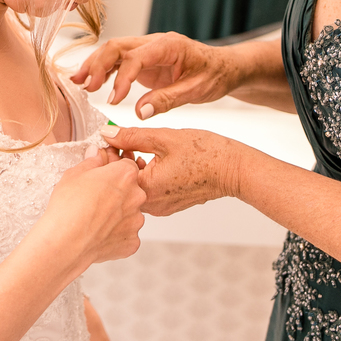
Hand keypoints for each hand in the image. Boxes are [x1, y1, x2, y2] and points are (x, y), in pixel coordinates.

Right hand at [44, 147, 144, 265]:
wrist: (65, 241)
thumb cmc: (68, 206)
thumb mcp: (74, 174)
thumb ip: (91, 161)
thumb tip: (96, 154)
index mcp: (125, 175)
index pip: (127, 167)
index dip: (113, 172)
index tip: (102, 178)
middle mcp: (137, 196)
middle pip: (131, 191)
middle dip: (117, 194)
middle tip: (95, 200)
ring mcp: (136, 221)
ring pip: (129, 214)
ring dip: (117, 215)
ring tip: (94, 220)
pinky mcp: (132, 241)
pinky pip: (126, 235)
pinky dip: (115, 235)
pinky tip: (98, 234)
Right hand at [72, 33, 239, 119]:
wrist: (225, 67)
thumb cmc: (215, 75)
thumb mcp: (197, 91)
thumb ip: (167, 100)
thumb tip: (139, 112)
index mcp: (170, 46)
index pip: (136, 57)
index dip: (121, 78)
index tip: (113, 100)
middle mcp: (155, 42)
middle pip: (117, 46)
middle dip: (98, 65)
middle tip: (85, 87)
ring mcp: (148, 49)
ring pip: (114, 51)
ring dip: (95, 65)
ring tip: (78, 82)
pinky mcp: (145, 59)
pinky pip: (120, 60)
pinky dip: (104, 70)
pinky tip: (90, 82)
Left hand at [99, 125, 242, 215]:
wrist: (233, 169)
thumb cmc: (206, 154)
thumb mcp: (163, 138)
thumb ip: (130, 136)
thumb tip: (107, 133)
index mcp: (146, 188)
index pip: (112, 174)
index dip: (107, 154)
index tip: (110, 140)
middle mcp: (150, 204)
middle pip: (120, 183)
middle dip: (117, 162)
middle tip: (123, 143)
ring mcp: (160, 208)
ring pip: (133, 188)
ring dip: (131, 169)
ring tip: (140, 150)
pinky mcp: (168, 206)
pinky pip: (147, 193)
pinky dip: (145, 177)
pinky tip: (153, 162)